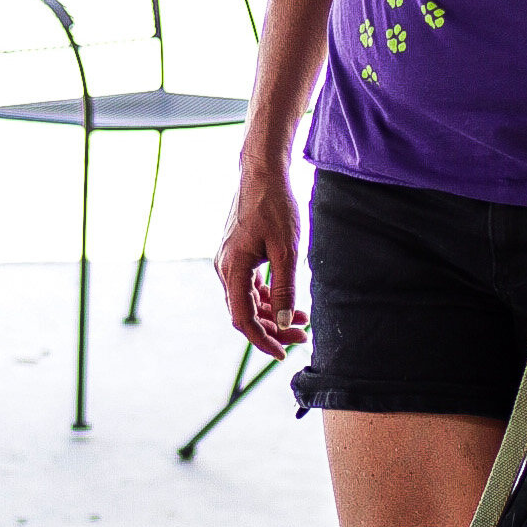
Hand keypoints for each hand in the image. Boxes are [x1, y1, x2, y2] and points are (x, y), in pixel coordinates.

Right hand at [216, 162, 309, 360]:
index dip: (262, 340)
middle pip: (245, 313)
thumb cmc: (275, 206)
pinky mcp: (236, 255)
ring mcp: (228, 262)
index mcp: (233, 269)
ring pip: (248, 301)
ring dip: (272, 314)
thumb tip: (284, 321)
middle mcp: (225, 268)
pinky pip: (249, 287)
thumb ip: (285, 288)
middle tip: (302, 336)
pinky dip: (267, 298)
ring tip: (302, 319)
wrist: (262, 174)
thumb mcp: (287, 250)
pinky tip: (288, 300)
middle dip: (272, 328)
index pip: (243, 319)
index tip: (282, 353)